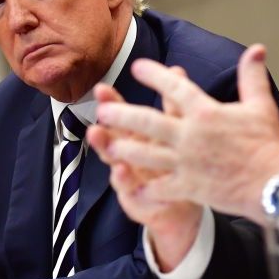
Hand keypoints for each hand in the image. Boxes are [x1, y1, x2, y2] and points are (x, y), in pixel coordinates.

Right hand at [89, 66, 204, 270]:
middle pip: (113, 136)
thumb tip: (175, 70)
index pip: (123, 115)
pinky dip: (125, 181)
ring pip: (115, 161)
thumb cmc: (176, 166)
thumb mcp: (176, 134)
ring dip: (106, 148)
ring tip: (97, 135)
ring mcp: (130, 178)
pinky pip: (130, 191)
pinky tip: (122, 170)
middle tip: (97, 110)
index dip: (112, 102)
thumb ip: (174, 106)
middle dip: (104, 121)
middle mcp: (129, 156)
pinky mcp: (137, 200)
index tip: (103, 87)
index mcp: (139, 138)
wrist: (181, 209)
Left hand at [93, 44, 278, 224]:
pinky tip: (134, 185)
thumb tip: (257, 49)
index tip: (137, 67)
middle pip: (148, 122)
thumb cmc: (268, 144)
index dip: (154, 75)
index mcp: (206, 112)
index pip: (174, 87)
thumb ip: (252, 76)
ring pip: (147, 154)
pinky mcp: (189, 187)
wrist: (274, 184)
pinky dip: (146, 187)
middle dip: (122, 115)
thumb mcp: (260, 105)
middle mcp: (191, 135)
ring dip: (125, 149)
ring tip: (109, 145)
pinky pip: (161, 187)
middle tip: (102, 110)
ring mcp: (187, 163)